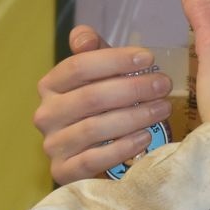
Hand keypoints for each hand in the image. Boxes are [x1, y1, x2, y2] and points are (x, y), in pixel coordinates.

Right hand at [33, 26, 173, 183]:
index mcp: (50, 85)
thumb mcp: (98, 75)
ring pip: (94, 128)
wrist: (94, 155)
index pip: (79, 66)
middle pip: (91, 97)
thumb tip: (84, 37)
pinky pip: (94, 160)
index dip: (115, 60)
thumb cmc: (100, 107)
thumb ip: (92, 52)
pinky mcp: (63, 172)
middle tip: (163, 85)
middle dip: (133, 89)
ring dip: (134, 117)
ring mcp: (53, 145)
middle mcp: (45, 115)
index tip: (148, 58)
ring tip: (162, 109)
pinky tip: (146, 137)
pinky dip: (123, 147)